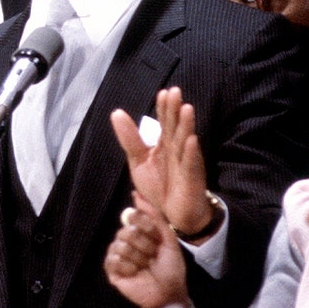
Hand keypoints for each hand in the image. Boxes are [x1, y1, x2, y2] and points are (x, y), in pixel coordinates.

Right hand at [104, 195, 188, 307]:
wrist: (170, 292)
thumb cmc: (171, 267)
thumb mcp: (168, 238)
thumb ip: (154, 216)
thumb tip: (136, 193)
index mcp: (139, 231)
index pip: (132, 216)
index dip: (144, 225)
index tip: (156, 237)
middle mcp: (126, 241)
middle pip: (126, 231)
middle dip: (144, 245)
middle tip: (152, 256)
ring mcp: (118, 256)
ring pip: (119, 245)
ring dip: (138, 258)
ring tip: (145, 266)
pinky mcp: (112, 271)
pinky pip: (113, 260)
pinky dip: (128, 267)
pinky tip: (136, 273)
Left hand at [110, 88, 213, 241]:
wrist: (172, 216)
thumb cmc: (159, 187)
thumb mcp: (139, 161)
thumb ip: (130, 138)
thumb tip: (116, 112)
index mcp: (165, 145)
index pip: (165, 122)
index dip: (164, 108)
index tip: (163, 92)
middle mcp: (177, 150)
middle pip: (175, 127)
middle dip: (175, 110)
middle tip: (175, 91)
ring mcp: (186, 163)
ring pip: (186, 142)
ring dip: (187, 125)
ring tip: (187, 108)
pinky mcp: (192, 179)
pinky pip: (191, 164)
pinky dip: (191, 153)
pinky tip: (192, 140)